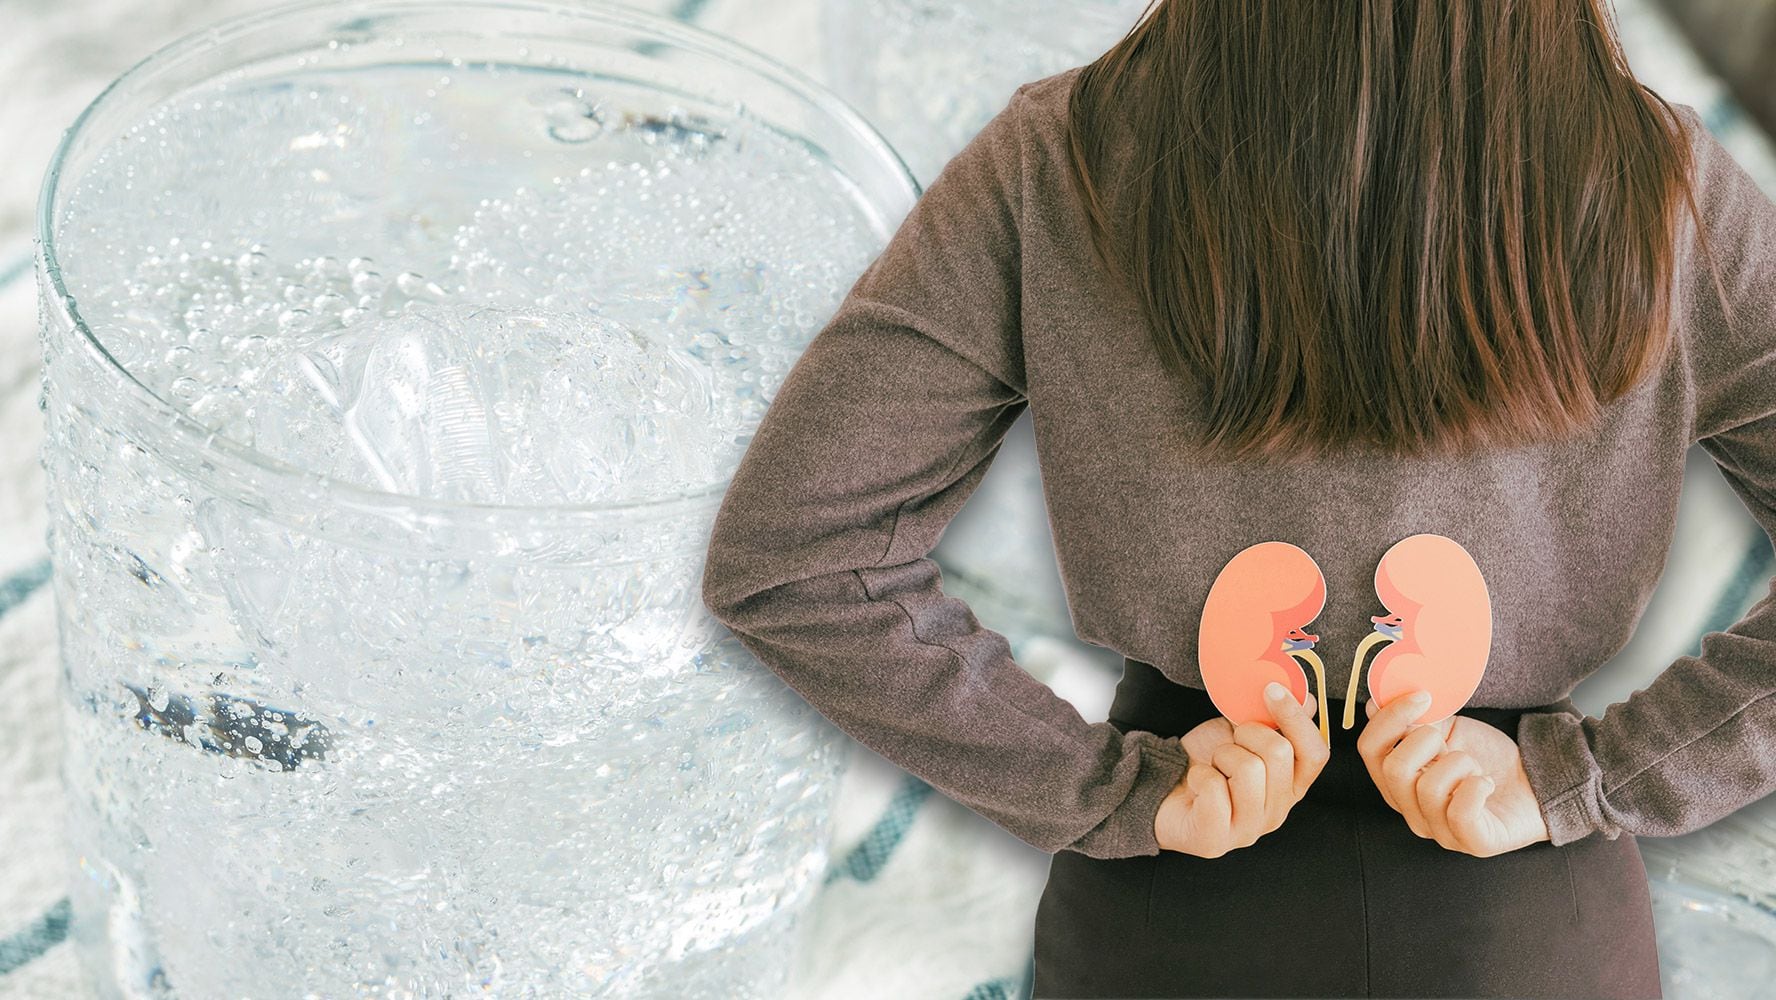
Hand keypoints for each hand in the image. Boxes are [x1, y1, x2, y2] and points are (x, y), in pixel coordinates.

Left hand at [1154, 682, 1329, 856]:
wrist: (1164, 787)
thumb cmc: (1208, 762)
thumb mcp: (1242, 733)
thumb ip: (1275, 720)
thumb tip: (1306, 699)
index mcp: (1290, 787)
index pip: (1316, 754)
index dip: (1296, 719)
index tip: (1271, 689)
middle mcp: (1277, 812)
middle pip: (1280, 754)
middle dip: (1248, 733)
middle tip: (1230, 742)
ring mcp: (1248, 830)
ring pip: (1249, 769)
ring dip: (1222, 755)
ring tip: (1214, 766)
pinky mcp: (1216, 839)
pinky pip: (1214, 787)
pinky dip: (1199, 774)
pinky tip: (1197, 782)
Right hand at [1357, 690, 1550, 856]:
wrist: (1535, 783)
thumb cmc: (1487, 758)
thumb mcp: (1448, 732)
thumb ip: (1414, 720)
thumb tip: (1378, 701)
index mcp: (1397, 782)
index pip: (1369, 749)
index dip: (1389, 719)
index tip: (1422, 697)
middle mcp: (1411, 810)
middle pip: (1393, 769)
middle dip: (1425, 740)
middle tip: (1449, 740)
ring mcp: (1440, 831)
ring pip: (1428, 788)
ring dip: (1459, 763)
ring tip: (1474, 766)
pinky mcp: (1473, 843)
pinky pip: (1460, 813)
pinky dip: (1476, 787)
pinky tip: (1486, 782)